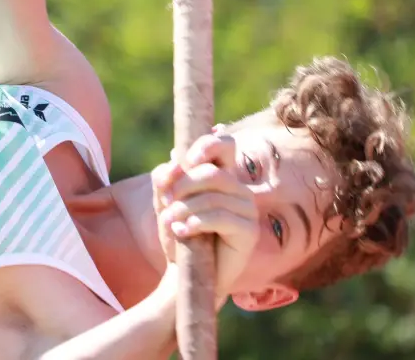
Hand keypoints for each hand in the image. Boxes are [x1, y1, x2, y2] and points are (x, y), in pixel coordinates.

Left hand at [152, 132, 258, 301]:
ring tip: (171, 222)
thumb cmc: (178, 231)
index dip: (208, 145)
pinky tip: (182, 231)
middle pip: (211, 173)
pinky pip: (220, 217)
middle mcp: (238, 188)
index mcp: (221, 175)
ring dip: (183, 208)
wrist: (186, 271)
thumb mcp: (164, 200)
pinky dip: (194, 222)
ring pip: (212, 197)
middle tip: (166, 203)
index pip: (225, 146)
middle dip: (181, 186)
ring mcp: (247, 209)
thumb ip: (165, 177)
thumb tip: (176, 158)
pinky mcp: (249, 231)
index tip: (188, 159)